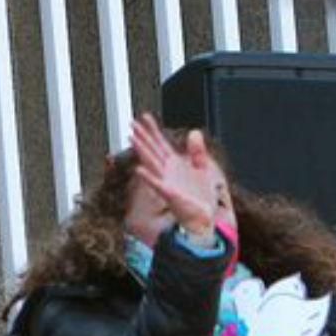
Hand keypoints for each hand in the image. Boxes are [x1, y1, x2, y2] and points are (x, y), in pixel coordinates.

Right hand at [131, 114, 220, 243]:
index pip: (161, 143)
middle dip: (143, 136)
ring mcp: (166, 181)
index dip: (153, 129)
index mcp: (175, 164)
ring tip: (133, 139)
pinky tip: (139, 169)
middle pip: (153, 149)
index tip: (145, 117)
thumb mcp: (203, 168)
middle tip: (132, 123)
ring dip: (142, 151)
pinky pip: (156, 184)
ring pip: (151, 163)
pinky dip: (148, 177)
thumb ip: (198, 151)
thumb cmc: (200, 197)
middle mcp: (167, 171)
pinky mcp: (168, 193)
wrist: (203, 218)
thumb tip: (194, 133)